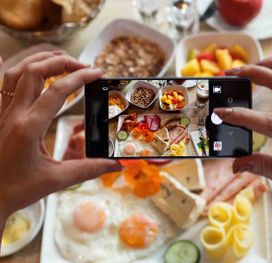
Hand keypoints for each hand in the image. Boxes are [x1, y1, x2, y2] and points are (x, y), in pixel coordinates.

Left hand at [0, 52, 119, 219]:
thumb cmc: (16, 190)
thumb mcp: (56, 180)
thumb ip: (90, 169)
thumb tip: (116, 164)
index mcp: (29, 127)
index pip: (58, 91)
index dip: (80, 78)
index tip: (97, 73)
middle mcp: (14, 114)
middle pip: (34, 71)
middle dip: (61, 62)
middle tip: (82, 66)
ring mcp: (4, 113)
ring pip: (16, 72)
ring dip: (39, 60)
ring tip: (61, 59)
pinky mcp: (0, 116)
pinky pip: (4, 84)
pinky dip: (17, 69)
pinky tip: (22, 63)